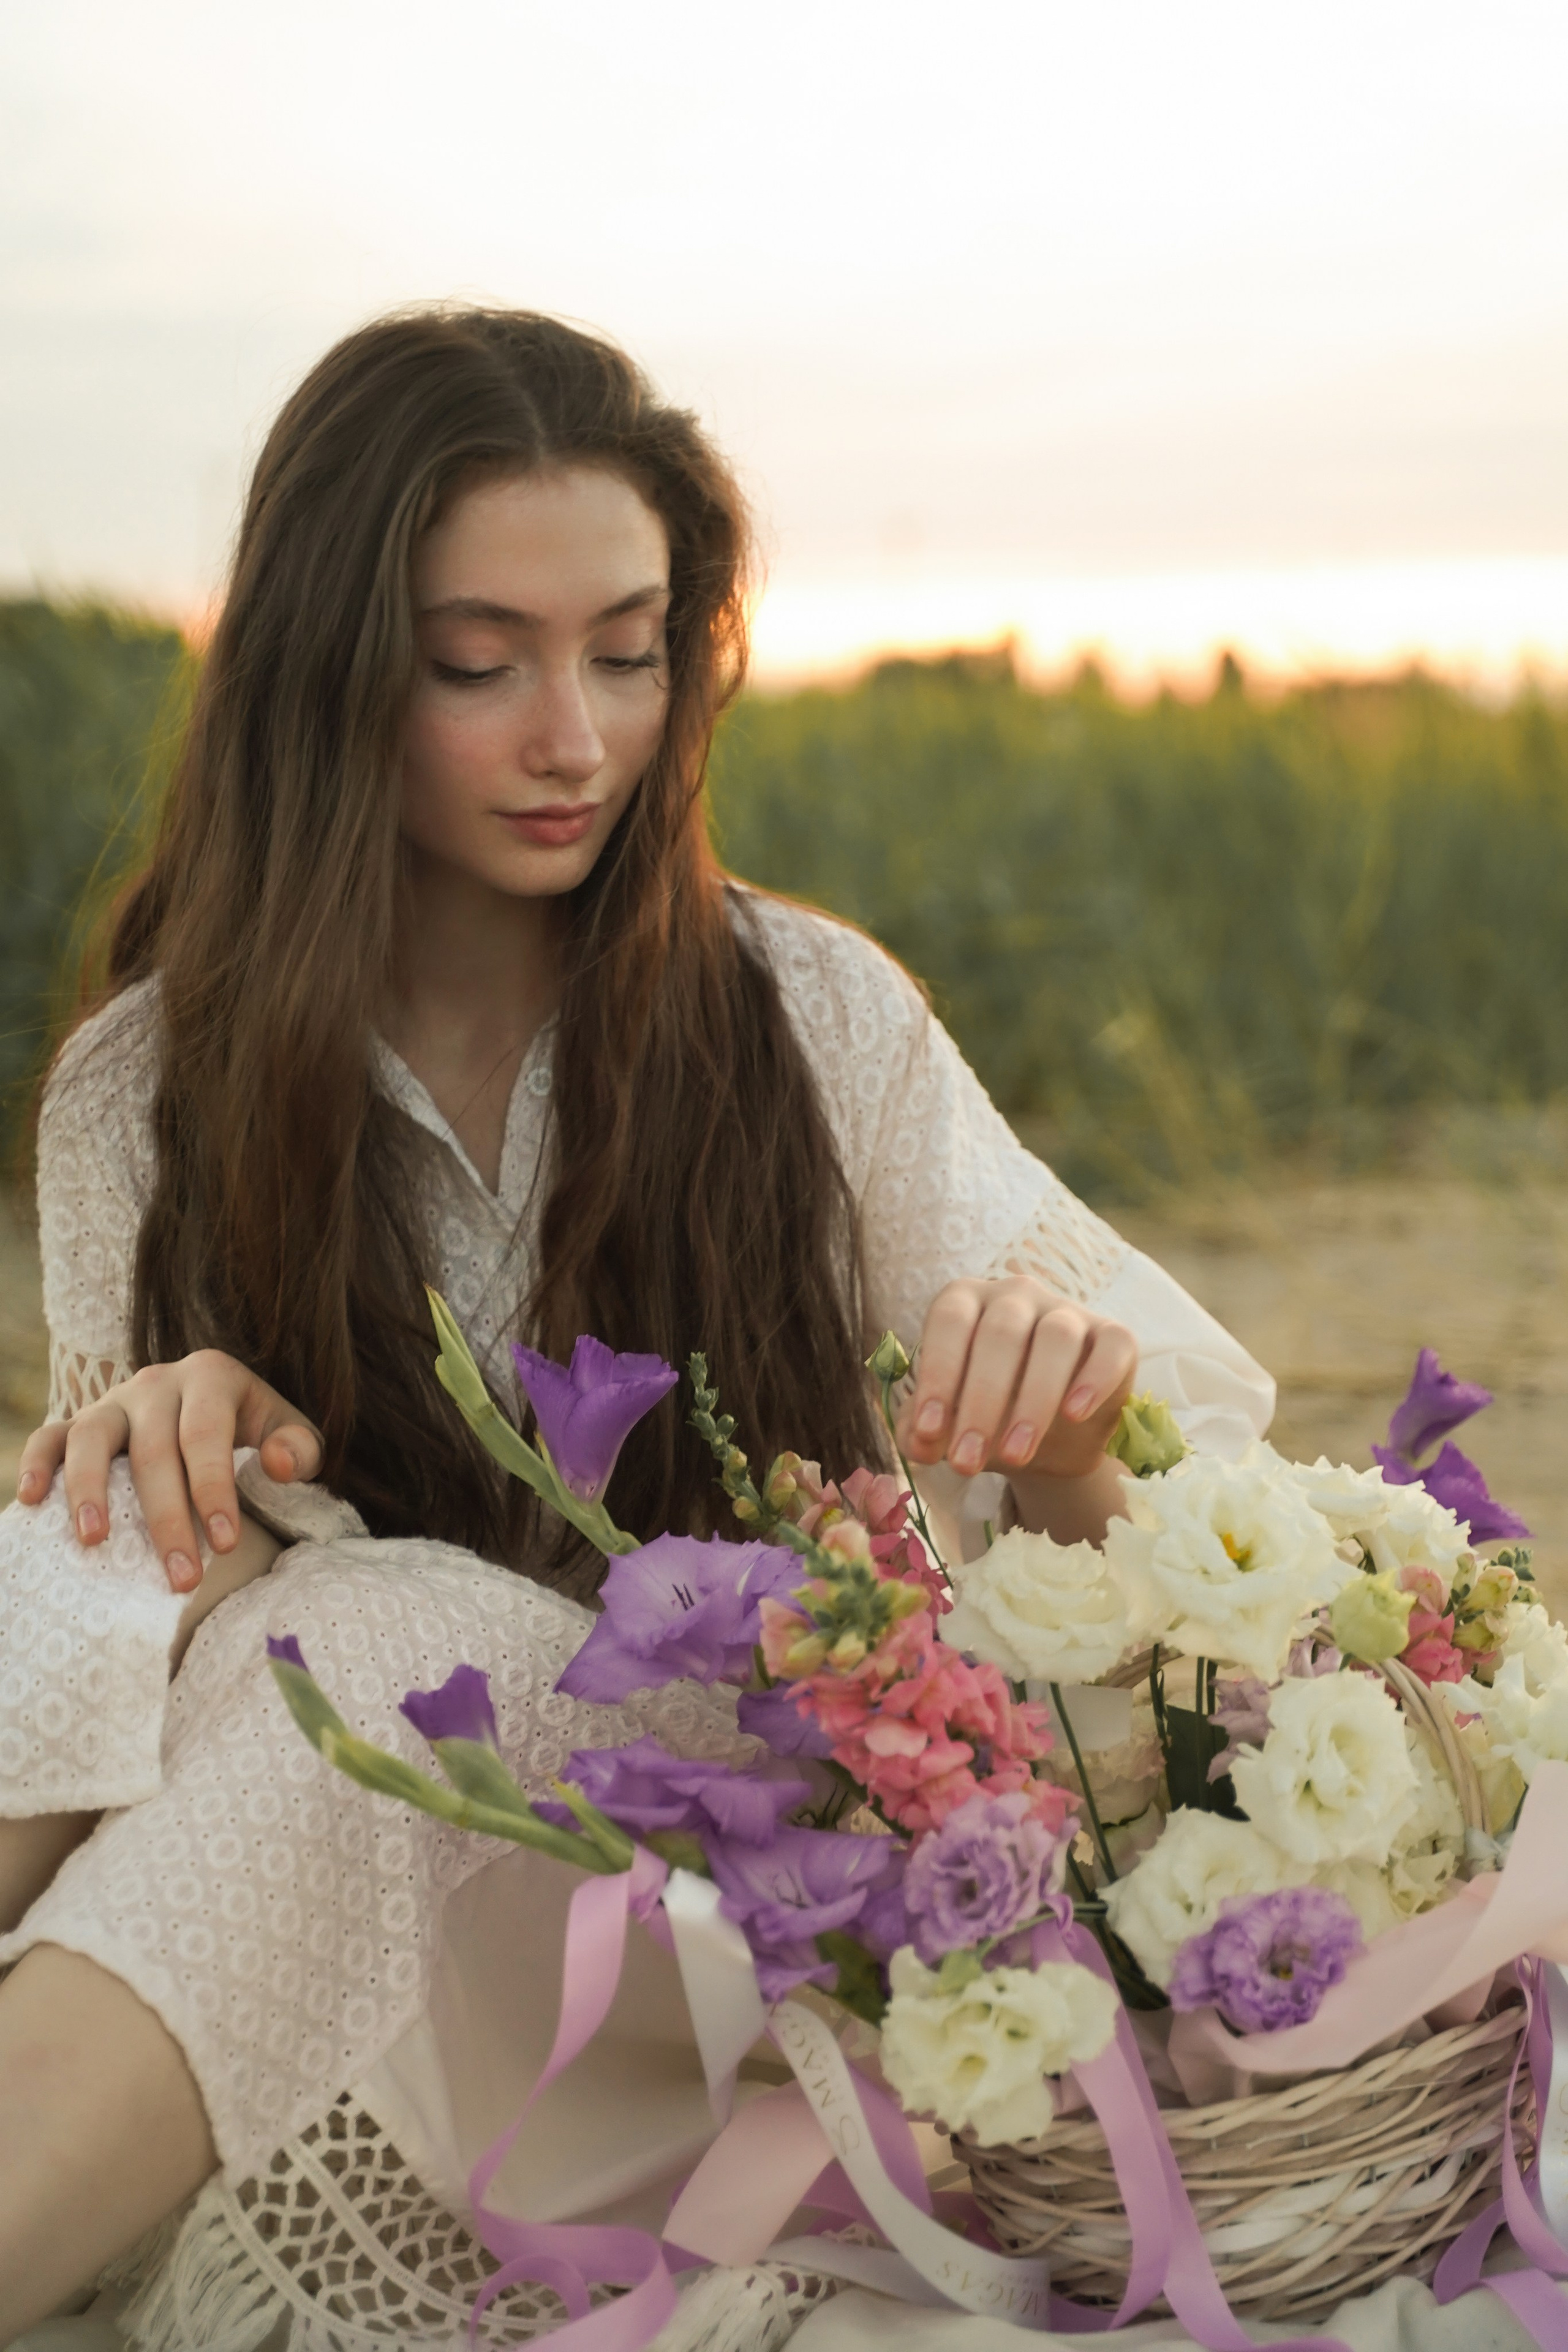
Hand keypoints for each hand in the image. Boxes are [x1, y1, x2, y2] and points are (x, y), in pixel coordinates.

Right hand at [15, 1352, 321, 1592]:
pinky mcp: (79, 1420)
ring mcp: (113, 1400)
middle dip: (167, 1518)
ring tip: (95, 1541)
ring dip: (90, 1489)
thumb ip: (301, 1448)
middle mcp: (157, 1382)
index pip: (206, 1435)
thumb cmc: (258, 1431)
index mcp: (211, 1376)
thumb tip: (278, 1464)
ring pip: (92, 1437)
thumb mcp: (292, 1432)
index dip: (213, 1490)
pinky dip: (35, 1463)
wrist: (217, 1403)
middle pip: (153, 1450)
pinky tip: (31, 1500)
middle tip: (181, 1578)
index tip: (224, 1545)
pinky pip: (49, 1436)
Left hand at [899, 1276, 1136, 1485]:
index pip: (948, 1322)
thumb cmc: (989, 1416)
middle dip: (981, 1403)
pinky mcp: (1113, 1335)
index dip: (937, 1375)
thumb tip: (917, 1444)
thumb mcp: (952, 1428)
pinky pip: (1111, 1346)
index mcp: (966, 1303)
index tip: (928, 1432)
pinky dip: (1094, 1379)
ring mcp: (1066, 1311)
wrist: (1052, 1438)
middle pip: (999, 1334)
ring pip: (1055, 1338)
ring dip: (1033, 1401)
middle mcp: (1014, 1296)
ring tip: (1015, 1456)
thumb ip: (924, 1431)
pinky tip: (1074, 1414)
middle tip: (967, 1462)